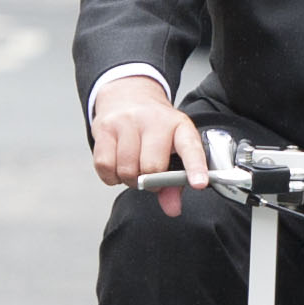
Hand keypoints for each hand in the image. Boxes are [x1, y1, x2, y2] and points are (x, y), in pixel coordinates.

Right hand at [91, 75, 206, 216]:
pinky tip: (118, 166)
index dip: (195, 167)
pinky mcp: (104, 128)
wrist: (128, 95)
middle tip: (149, 177)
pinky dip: (111, 176)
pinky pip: (105, 166)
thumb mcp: (172, 149)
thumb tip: (172, 209)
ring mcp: (127, 122)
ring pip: (127, 170)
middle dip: (150, 182)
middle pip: (152, 168)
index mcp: (179, 126)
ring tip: (133, 169)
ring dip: (129, 180)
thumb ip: (174, 183)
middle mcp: (154, 121)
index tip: (199, 183)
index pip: (190, 148)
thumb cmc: (154, 129)